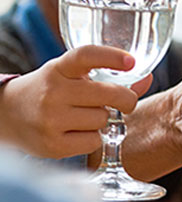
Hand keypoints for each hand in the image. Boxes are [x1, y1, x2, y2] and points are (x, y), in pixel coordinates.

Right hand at [0, 46, 145, 157]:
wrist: (8, 116)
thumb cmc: (51, 91)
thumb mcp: (72, 76)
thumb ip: (108, 76)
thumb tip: (147, 78)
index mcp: (58, 68)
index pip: (85, 55)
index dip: (110, 56)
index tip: (131, 61)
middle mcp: (52, 91)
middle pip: (108, 94)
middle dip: (126, 98)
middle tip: (126, 101)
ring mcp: (50, 119)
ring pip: (103, 119)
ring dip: (103, 119)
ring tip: (86, 117)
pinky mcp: (52, 145)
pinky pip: (94, 141)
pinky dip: (94, 138)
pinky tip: (78, 132)